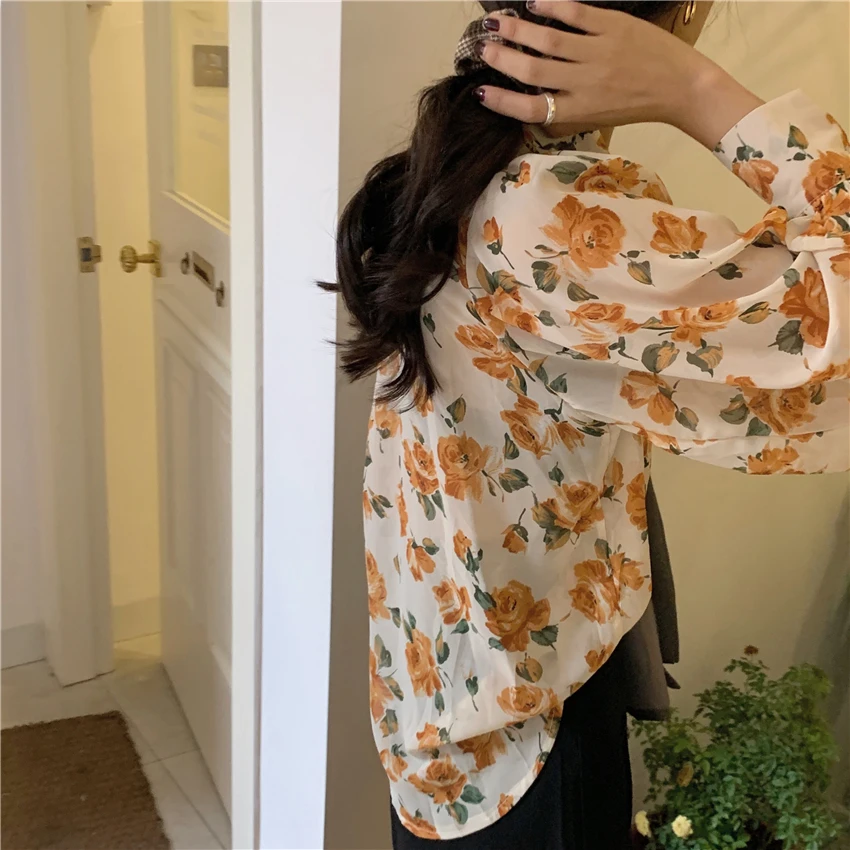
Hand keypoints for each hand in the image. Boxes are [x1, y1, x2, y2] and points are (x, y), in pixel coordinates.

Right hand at [475, 1, 763, 149]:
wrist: (680, 88)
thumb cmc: (636, 105)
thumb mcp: (597, 117)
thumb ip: (566, 108)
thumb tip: (532, 98)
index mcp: (579, 110)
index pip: (531, 109)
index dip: (503, 101)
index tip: (482, 91)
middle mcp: (585, 84)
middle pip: (533, 72)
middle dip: (503, 59)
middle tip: (483, 47)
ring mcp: (599, 53)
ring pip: (549, 41)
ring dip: (519, 30)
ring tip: (497, 21)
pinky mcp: (614, 28)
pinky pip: (577, 15)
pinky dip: (552, 7)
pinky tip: (535, 3)